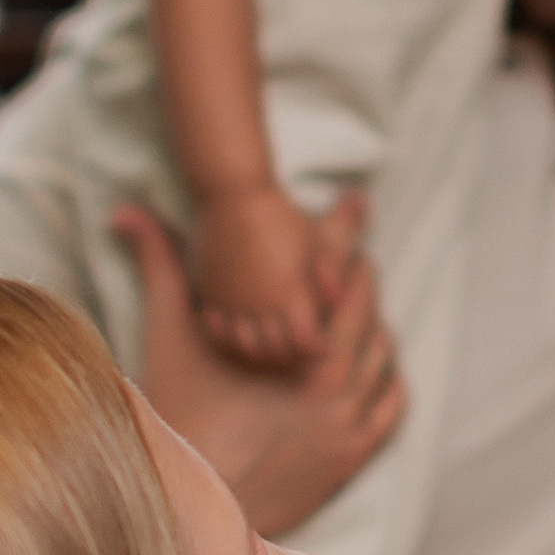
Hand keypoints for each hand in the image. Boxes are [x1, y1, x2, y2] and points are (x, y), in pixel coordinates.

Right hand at [117, 200, 403, 535]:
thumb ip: (160, 268)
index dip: (345, 252)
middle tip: (345, 260)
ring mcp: (352, 432)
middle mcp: (341, 398)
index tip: (343, 220)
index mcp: (307, 365)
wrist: (189, 510)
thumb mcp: (172, 340)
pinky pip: (390, 405)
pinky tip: (364, 360)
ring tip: (349, 306)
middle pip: (373, 323)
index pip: (347, 291)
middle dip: (360, 288)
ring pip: (385, 362)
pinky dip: (383, 375)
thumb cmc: (178, 420)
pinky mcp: (353, 458)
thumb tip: (126, 212)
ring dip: (372, 330)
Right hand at [192, 177, 351, 366]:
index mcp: (289, 292)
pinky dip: (230, 340)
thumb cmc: (280, 217)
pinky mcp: (212, 294)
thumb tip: (342, 300)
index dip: (316, 349)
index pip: (305, 341)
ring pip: (246, 346)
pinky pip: (218, 331)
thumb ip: (331, 273)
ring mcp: (233, 301)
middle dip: (293, 357)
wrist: (233, 197)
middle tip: (301, 354)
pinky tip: (240, 335)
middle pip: (277, 350)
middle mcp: (260, 302)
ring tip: (273, 350)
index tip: (322, 346)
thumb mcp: (316, 241)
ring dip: (262, 354)